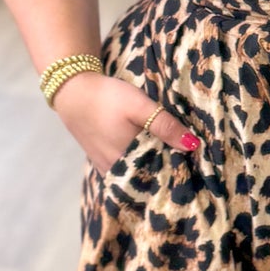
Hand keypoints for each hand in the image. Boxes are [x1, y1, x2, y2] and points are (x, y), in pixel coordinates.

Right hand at [51, 71, 196, 175]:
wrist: (72, 92)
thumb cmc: (107, 98)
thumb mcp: (140, 107)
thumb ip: (165, 126)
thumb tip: (193, 146)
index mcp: (129, 162)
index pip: (161, 176)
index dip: (180, 171)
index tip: (197, 165)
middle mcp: (117, 171)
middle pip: (149, 178)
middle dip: (168, 171)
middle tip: (190, 161)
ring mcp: (107, 168)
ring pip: (137, 175)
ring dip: (153, 168)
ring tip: (172, 156)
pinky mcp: (101, 161)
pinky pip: (125, 170)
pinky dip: (139, 165)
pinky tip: (150, 154)